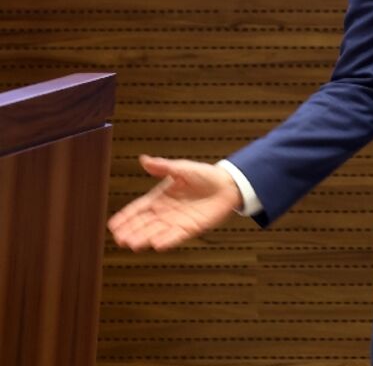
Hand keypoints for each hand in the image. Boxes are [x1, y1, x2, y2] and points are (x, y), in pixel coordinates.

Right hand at [107, 155, 241, 251]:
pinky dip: (167, 240)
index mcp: (159, 197)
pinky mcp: (190, 228)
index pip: (138, 208)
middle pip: (143, 223)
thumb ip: (163, 166)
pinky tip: (157, 245)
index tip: (112, 226)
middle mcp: (164, 212)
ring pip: (156, 232)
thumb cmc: (204, 175)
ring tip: (133, 244)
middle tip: (119, 239)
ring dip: (144, 238)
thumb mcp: (182, 169)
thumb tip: (144, 160)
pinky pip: (176, 235)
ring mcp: (176, 221)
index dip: (125, 217)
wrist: (228, 184)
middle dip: (131, 231)